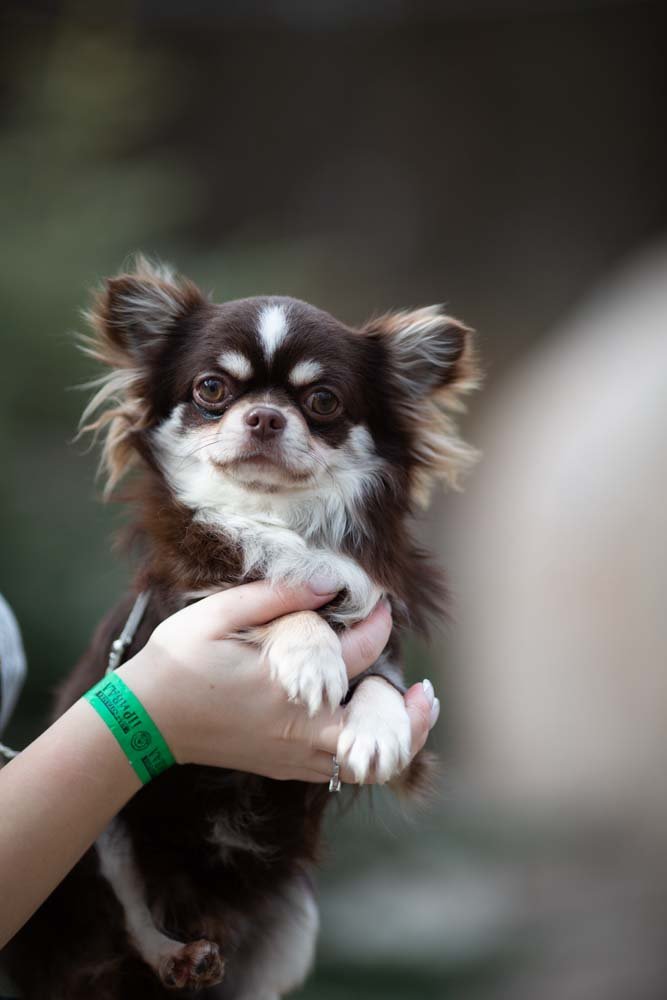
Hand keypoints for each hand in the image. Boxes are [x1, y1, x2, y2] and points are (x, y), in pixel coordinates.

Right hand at [117, 581, 437, 783]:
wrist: (144, 721)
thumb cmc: (178, 661)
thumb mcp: (218, 615)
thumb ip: (276, 597)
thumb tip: (329, 583)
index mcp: (286, 686)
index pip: (354, 654)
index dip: (376, 625)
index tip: (383, 604)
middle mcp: (297, 728)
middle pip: (378, 732)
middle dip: (409, 712)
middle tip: (427, 692)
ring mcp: (291, 754)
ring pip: (363, 760)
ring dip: (393, 738)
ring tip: (412, 715)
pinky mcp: (283, 766)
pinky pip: (338, 769)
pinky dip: (364, 751)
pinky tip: (369, 727)